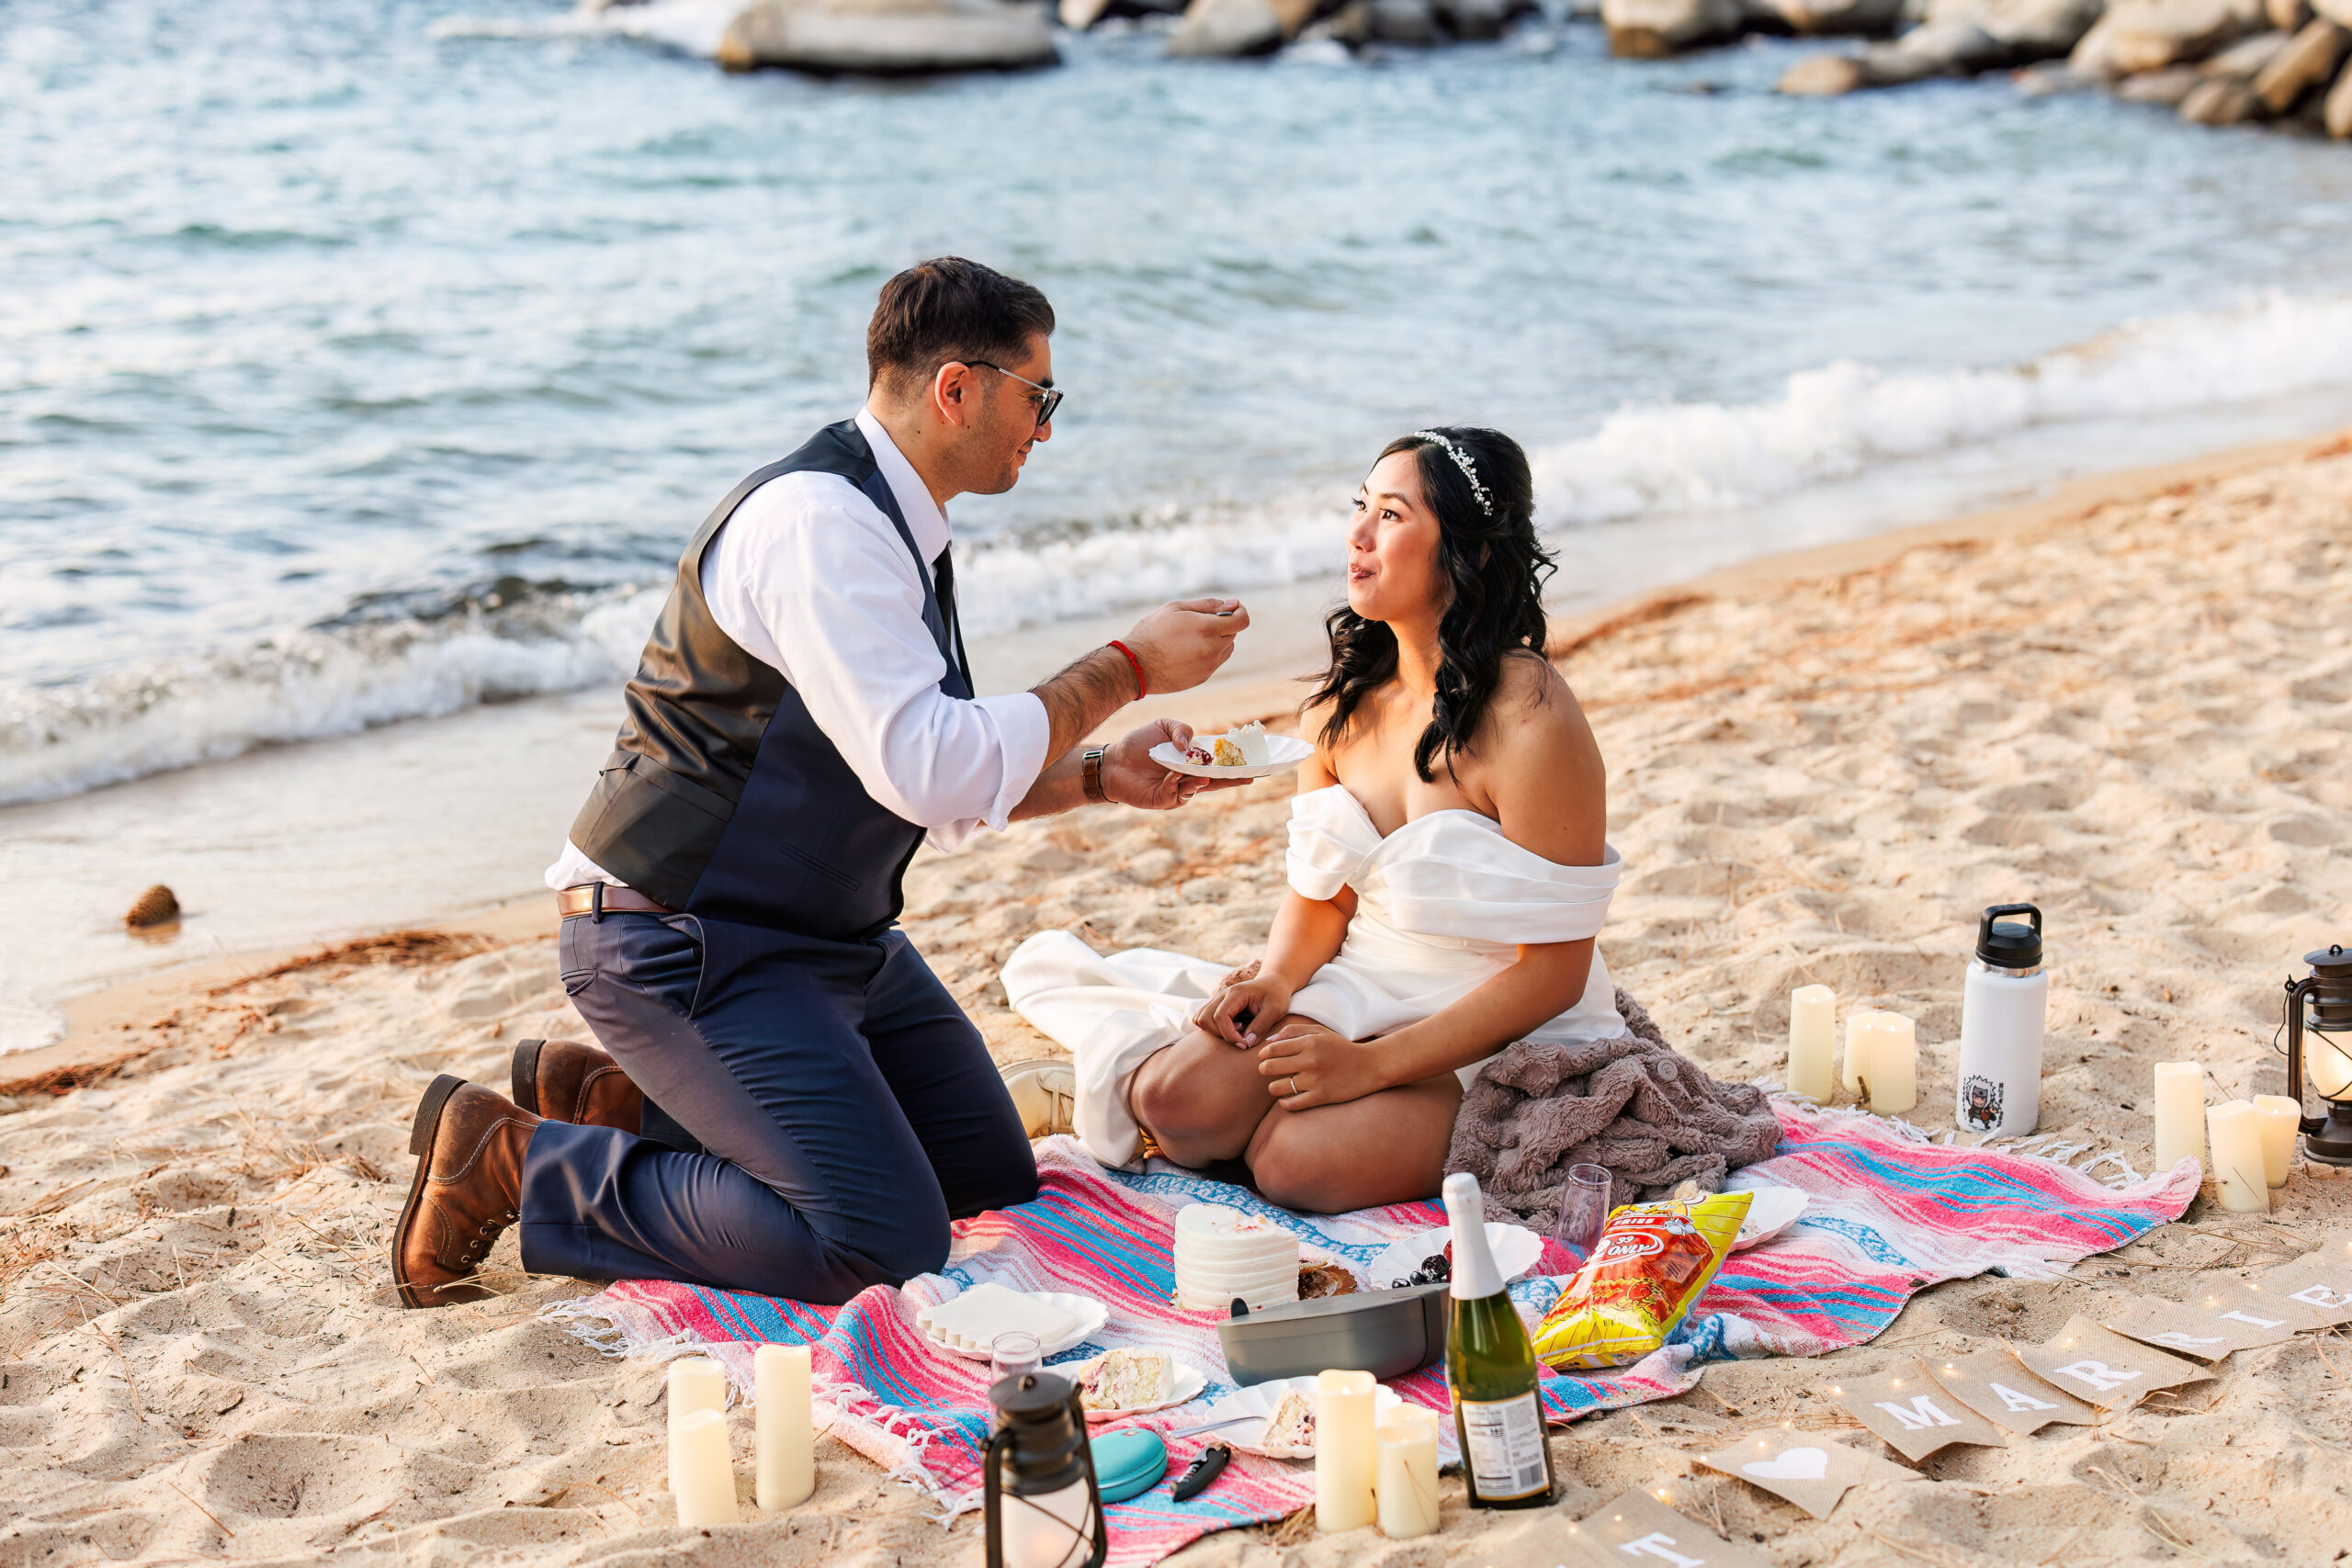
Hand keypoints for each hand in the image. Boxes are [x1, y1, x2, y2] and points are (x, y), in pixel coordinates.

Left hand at [1100, 719, 1246, 810]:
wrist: (1114, 761)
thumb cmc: (1139, 744)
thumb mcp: (1163, 726)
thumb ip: (1181, 729)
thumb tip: (1190, 746)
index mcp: (1193, 761)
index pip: (1220, 763)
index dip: (1236, 763)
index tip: (1255, 762)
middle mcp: (1190, 778)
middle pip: (1218, 780)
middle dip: (1234, 779)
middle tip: (1251, 776)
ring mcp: (1179, 791)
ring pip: (1198, 788)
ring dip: (1201, 781)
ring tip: (1202, 777)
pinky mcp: (1165, 800)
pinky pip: (1177, 792)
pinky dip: (1176, 782)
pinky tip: (1171, 774)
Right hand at [1121, 599, 1247, 695]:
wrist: (1134, 665)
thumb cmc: (1151, 631)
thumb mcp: (1176, 608)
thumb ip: (1208, 605)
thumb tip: (1233, 604)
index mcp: (1207, 629)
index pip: (1242, 621)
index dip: (1239, 612)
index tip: (1230, 609)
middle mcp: (1212, 649)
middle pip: (1232, 634)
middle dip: (1222, 625)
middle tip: (1198, 622)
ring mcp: (1209, 666)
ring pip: (1225, 649)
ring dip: (1217, 640)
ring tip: (1190, 638)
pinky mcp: (1202, 677)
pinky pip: (1214, 662)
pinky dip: (1207, 654)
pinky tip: (1185, 651)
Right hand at [1192, 962, 1294, 1046]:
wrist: (1274, 983)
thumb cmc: (1276, 995)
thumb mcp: (1276, 1010)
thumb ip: (1261, 1025)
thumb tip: (1247, 1042)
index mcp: (1235, 993)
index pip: (1220, 1016)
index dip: (1229, 1034)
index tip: (1244, 1044)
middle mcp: (1222, 995)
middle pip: (1205, 1018)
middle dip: (1220, 1034)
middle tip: (1241, 1039)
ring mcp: (1217, 999)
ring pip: (1200, 1018)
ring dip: (1214, 1031)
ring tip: (1236, 1033)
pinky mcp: (1218, 1005)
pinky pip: (1204, 1018)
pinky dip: (1213, 1028)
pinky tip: (1232, 1029)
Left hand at [1255, 1017, 1386, 1110]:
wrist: (1369, 1067)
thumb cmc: (1341, 1048)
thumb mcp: (1320, 1032)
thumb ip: (1293, 1032)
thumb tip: (1268, 1041)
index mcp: (1309, 1043)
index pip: (1272, 1049)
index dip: (1262, 1054)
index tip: (1264, 1058)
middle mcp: (1310, 1061)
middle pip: (1269, 1067)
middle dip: (1263, 1069)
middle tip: (1267, 1071)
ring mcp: (1315, 1080)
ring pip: (1277, 1087)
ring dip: (1273, 1087)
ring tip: (1279, 1085)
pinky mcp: (1321, 1097)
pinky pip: (1291, 1104)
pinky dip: (1284, 1103)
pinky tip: (1286, 1099)